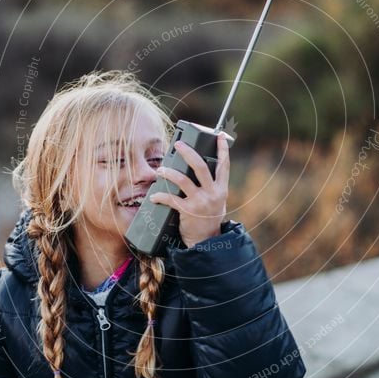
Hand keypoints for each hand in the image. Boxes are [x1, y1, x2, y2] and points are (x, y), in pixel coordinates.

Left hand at [149, 132, 229, 247]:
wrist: (207, 242)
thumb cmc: (209, 219)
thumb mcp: (217, 201)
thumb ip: (212, 186)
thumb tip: (199, 169)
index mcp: (221, 189)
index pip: (224, 165)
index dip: (223, 149)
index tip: (220, 135)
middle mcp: (213, 193)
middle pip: (201, 167)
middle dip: (189, 153)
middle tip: (178, 143)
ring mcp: (200, 202)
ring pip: (183, 180)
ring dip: (169, 173)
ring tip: (160, 169)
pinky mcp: (188, 212)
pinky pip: (172, 199)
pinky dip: (160, 196)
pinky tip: (154, 195)